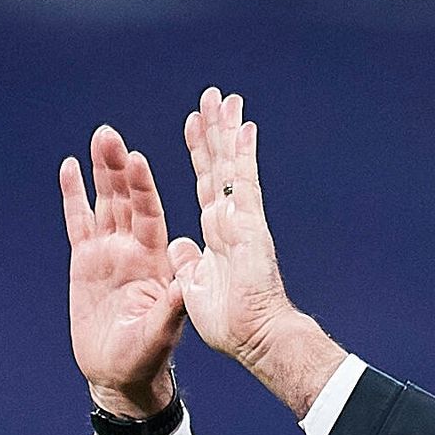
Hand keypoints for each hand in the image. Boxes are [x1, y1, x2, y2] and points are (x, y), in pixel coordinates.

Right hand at [61, 124, 183, 419]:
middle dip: (118, 168)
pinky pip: (78, 222)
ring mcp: (109, 252)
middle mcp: (133, 249)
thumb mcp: (162, 333)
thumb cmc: (147, 357)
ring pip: (103, 203)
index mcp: (156, 260)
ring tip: (98, 138)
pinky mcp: (85, 262)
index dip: (143, 189)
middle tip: (109, 135)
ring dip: (100, 172)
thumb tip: (184, 281)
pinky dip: (74, 195)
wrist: (120, 375)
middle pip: (125, 200)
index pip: (150, 216)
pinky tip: (70, 167)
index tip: (137, 162)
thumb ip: (170, 306)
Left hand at [174, 89, 307, 376]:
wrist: (255, 337)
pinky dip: (243, 154)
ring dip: (226, 130)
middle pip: (220, 166)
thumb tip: (179, 244)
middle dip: (214, 131)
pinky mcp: (250, 224)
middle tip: (211, 97)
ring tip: (222, 98)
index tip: (194, 127)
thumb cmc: (230, 323)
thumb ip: (188, 262)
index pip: (207, 183)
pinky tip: (243, 126)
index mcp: (217, 233)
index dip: (200, 155)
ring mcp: (242, 219)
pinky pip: (243, 182)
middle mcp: (231, 219)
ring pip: (232, 165)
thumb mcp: (195, 287)